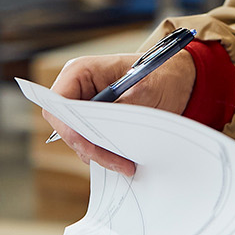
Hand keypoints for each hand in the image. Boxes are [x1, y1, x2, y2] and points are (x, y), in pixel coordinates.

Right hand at [44, 50, 195, 175]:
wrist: (177, 80)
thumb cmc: (160, 75)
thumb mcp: (144, 91)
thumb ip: (119, 109)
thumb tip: (104, 134)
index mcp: (80, 71)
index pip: (58, 103)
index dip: (68, 127)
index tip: (90, 146)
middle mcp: (76, 88)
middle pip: (65, 126)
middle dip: (89, 147)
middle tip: (119, 163)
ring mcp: (84, 106)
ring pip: (77, 138)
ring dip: (99, 154)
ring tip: (127, 163)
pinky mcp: (94, 121)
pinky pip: (90, 142)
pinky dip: (105, 153)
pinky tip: (124, 158)